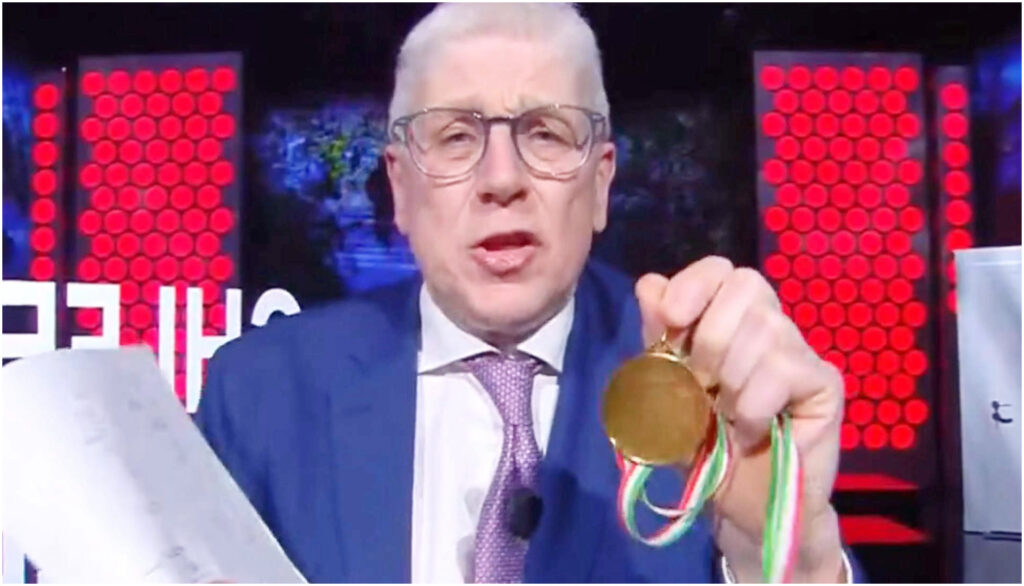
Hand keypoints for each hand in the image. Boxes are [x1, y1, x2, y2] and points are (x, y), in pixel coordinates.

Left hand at [635, 256, 845, 581]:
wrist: (740, 508)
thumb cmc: (703, 448)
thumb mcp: (664, 394)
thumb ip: (657, 340)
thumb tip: (649, 284)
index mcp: (729, 320)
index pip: (721, 269)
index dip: (695, 283)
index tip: (673, 319)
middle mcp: (770, 326)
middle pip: (746, 287)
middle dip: (711, 338)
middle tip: (701, 386)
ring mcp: (802, 352)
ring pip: (766, 329)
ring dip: (731, 381)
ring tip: (726, 417)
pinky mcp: (825, 384)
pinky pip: (784, 370)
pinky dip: (754, 406)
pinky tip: (750, 432)